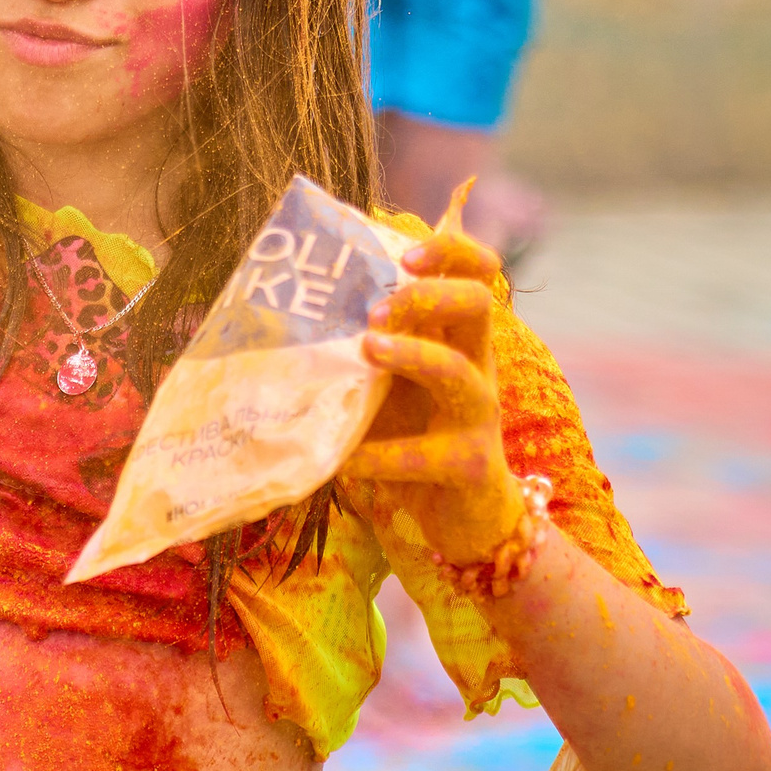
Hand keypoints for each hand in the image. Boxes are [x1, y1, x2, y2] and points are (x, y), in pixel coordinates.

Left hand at [348, 182, 525, 563]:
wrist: (462, 519)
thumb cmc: (417, 436)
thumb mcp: (393, 382)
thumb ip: (367, 342)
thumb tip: (290, 301)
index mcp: (461, 338)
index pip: (479, 271)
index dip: (451, 250)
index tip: (405, 255)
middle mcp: (479, 367)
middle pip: (479, 303)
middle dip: (429, 295)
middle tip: (376, 311)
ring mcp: (479, 417)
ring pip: (459, 372)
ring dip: (412, 356)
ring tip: (367, 349)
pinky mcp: (470, 466)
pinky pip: (427, 455)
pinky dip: (380, 455)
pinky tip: (345, 461)